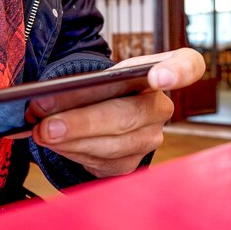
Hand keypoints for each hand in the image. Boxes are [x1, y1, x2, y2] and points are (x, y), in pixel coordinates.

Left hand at [27, 48, 205, 177]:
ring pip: (112, 144)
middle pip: (128, 115)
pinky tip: (55, 145)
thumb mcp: (97, 75)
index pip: (188, 66)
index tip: (157, 78)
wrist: (100, 112)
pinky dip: (73, 152)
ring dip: (71, 140)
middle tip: (48, 124)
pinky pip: (102, 162)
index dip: (177, 72)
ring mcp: (150, 138)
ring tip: (42, 133)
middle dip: (82, 122)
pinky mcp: (132, 163)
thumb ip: (80, 83)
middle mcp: (161, 107)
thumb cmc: (100, 89)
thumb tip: (42, 102)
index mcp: (160, 71)